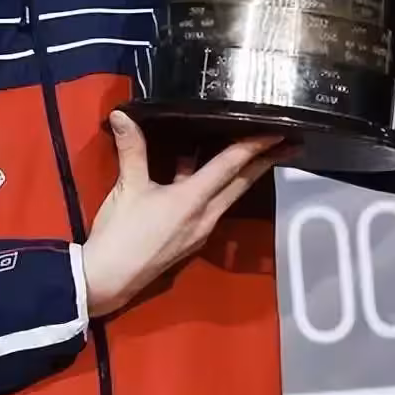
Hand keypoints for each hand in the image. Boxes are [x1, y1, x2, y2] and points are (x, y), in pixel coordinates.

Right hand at [82, 111, 285, 317]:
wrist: (107, 280)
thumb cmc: (121, 233)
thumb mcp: (127, 187)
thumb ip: (131, 149)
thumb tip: (123, 115)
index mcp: (193, 200)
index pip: (231, 166)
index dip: (255, 146)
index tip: (279, 133)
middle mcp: (205, 216)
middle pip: (240, 183)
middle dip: (264, 162)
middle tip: (287, 144)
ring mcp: (198, 231)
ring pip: (227, 195)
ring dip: (241, 174)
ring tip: (251, 153)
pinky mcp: (188, 239)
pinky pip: (210, 205)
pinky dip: (215, 186)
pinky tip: (198, 171)